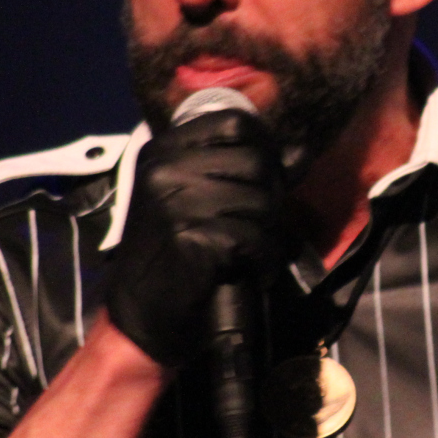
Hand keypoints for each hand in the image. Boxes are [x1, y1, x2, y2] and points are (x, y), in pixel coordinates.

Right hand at [104, 109, 285, 365]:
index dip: (262, 147)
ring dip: (266, 232)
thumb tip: (299, 152)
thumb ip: (243, 171)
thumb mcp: (194, 199)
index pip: (236, 122)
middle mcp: (166, 168)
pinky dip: (262, 259)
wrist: (139, 316)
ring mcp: (176, 201)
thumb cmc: (170, 254)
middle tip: (254, 227)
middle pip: (256, 160)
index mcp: (163, 150)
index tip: (263, 178)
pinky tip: (247, 271)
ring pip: (261, 200)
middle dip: (268, 196)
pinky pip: (255, 238)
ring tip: (247, 252)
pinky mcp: (192, 237)